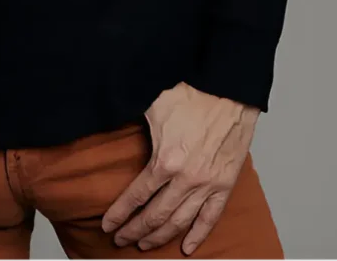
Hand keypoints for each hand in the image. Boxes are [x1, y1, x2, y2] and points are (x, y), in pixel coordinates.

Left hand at [101, 81, 259, 254]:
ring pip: (180, 222)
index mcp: (165, 160)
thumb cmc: (192, 94)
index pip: (136, 196)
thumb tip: (110, 116)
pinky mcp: (225, 185)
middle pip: (155, 215)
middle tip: (121, 240)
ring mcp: (207, 185)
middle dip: (135, 230)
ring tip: (145, 245)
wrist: (229, 91)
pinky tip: (187, 248)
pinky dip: (198, 235)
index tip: (107, 225)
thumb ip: (132, 118)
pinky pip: (210, 218)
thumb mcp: (153, 105)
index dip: (120, 213)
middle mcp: (186, 179)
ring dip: (160, 237)